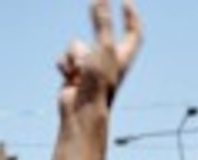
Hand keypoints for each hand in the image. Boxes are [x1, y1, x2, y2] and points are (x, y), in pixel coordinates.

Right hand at [57, 0, 141, 123]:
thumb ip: (102, 21)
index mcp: (123, 55)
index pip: (133, 31)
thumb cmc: (99, 83)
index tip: (125, 1)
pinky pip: (65, 58)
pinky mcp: (72, 75)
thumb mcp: (104, 47)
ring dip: (75, 54)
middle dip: (97, 22)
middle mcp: (107, 60)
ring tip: (79, 69)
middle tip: (94, 2)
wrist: (81, 111)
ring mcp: (88, 68)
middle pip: (102, 32)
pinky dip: (65, 64)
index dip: (131, 15)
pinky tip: (68, 77)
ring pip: (76, 45)